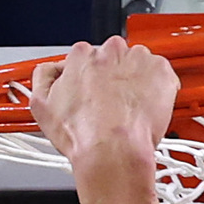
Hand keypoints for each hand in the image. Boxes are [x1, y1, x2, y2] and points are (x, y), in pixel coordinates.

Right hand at [27, 38, 176, 172]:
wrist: (113, 151)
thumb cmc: (83, 135)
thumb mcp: (41, 105)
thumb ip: (43, 78)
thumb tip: (49, 70)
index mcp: (82, 56)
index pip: (87, 58)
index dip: (91, 79)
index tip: (94, 92)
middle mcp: (110, 51)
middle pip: (114, 59)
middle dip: (114, 78)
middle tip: (113, 104)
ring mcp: (138, 60)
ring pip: (139, 66)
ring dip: (137, 82)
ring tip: (130, 109)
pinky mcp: (161, 72)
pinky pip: (162, 75)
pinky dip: (158, 89)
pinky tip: (146, 108)